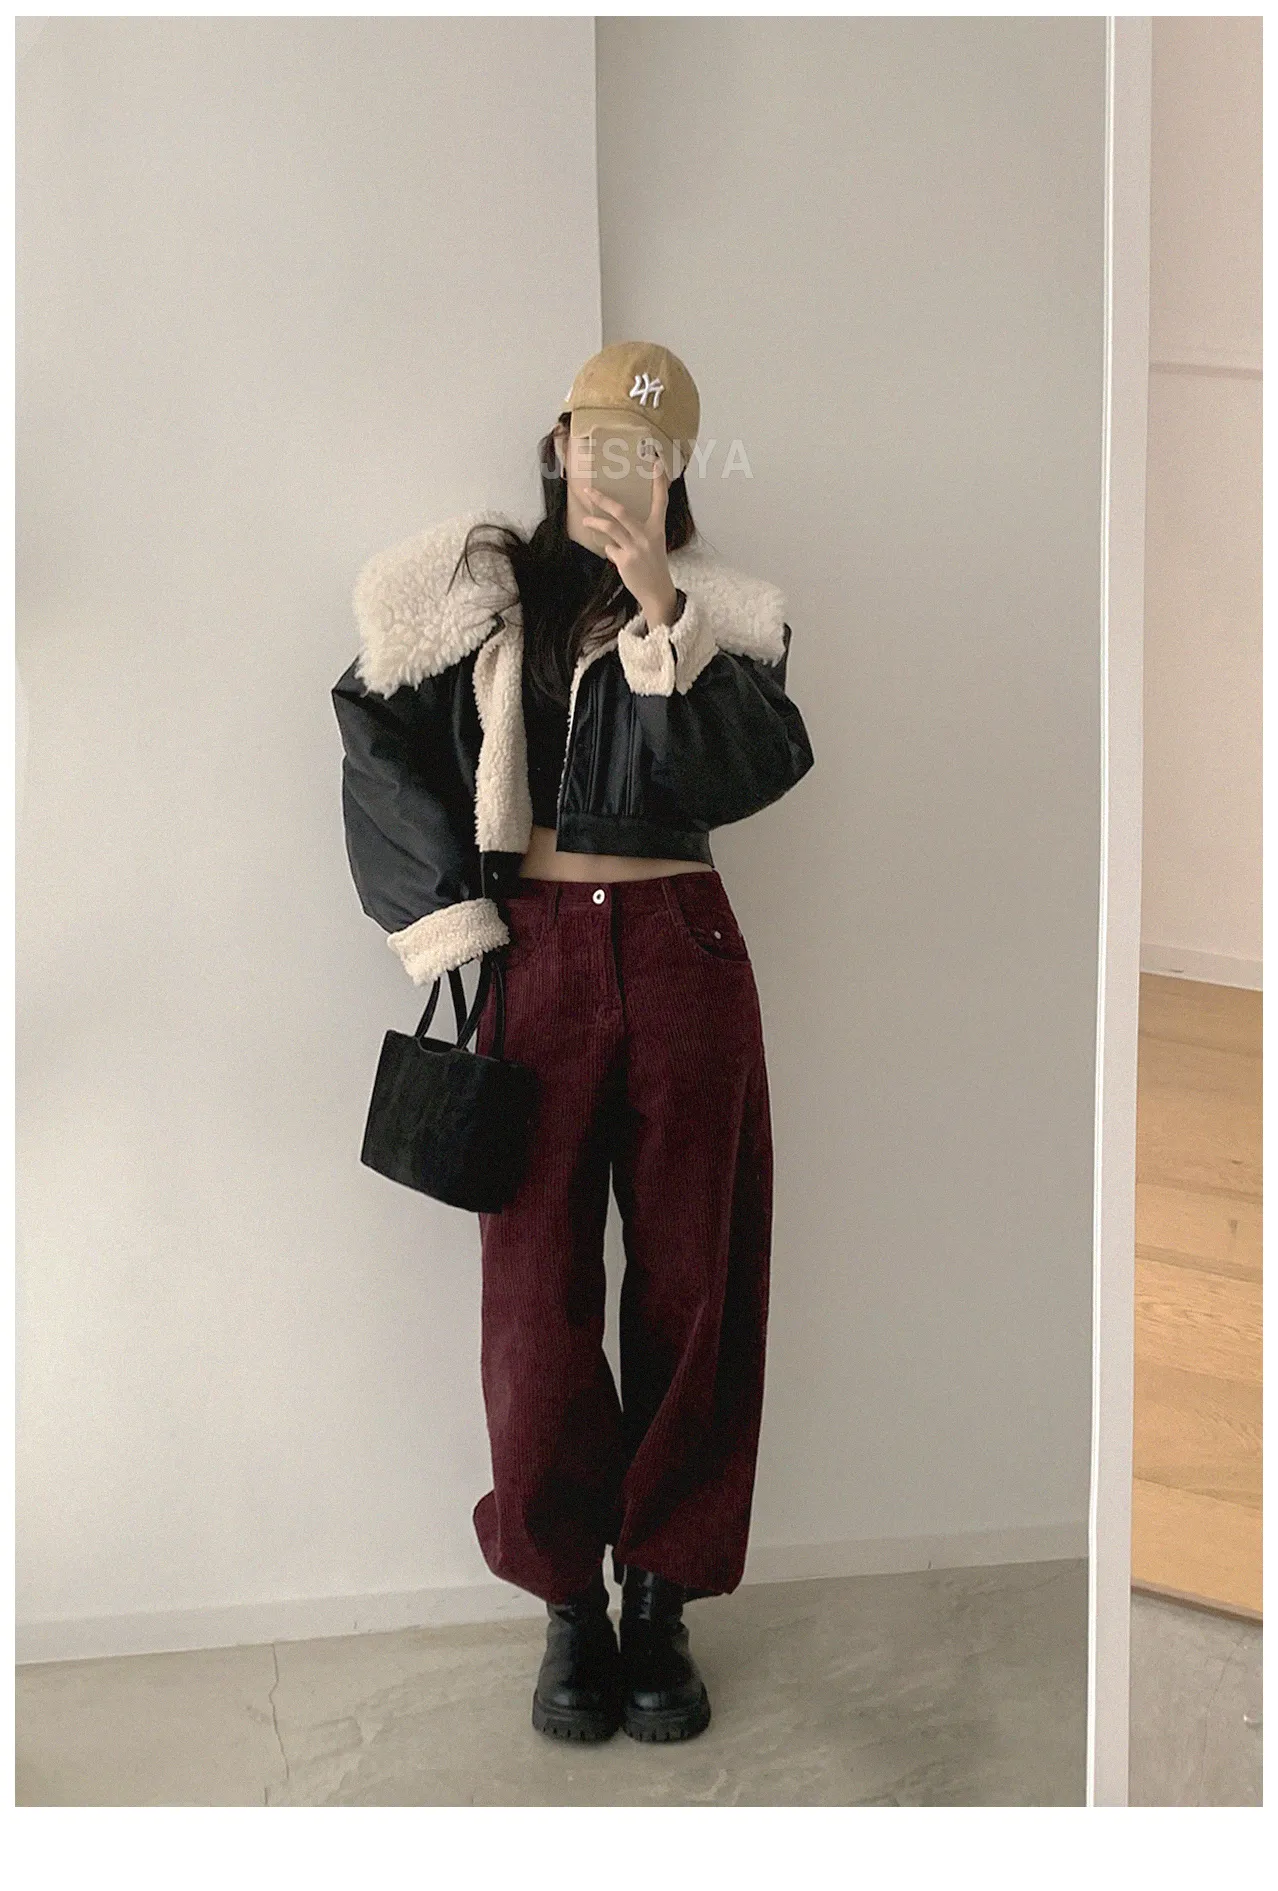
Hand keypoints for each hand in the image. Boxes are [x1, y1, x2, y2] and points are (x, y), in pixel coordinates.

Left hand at [581, 452, 677, 624]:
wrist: (657, 592)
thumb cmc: (654, 567)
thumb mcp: (653, 546)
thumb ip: (638, 534)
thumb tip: (616, 531)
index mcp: (657, 529)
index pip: (661, 501)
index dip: (659, 482)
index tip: (656, 462)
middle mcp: (647, 536)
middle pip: (621, 511)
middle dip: (602, 499)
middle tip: (589, 491)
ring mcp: (635, 548)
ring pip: (610, 528)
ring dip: (595, 522)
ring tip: (585, 520)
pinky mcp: (625, 560)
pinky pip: (610, 548)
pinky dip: (610, 550)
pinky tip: (615, 555)